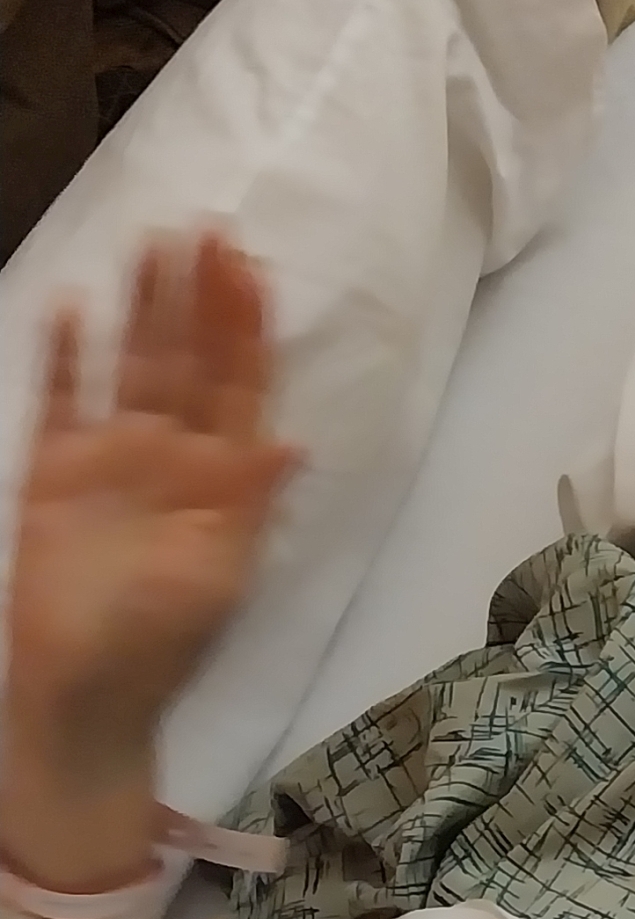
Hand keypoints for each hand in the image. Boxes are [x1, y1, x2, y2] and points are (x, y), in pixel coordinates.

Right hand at [6, 232, 300, 779]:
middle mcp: (173, 454)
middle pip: (190, 361)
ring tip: (152, 242)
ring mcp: (113, 456)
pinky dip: (66, 356)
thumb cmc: (165, 640)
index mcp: (224, 478)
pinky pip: (63, 399)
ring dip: (142, 309)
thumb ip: (249, 502)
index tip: (252, 269)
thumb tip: (294, 443)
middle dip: (200, 299)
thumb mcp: (220, 572)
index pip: (242, 387)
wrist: (87, 689)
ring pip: (132, 365)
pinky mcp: (56, 470)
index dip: (247, 330)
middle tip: (208, 229)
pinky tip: (70, 305)